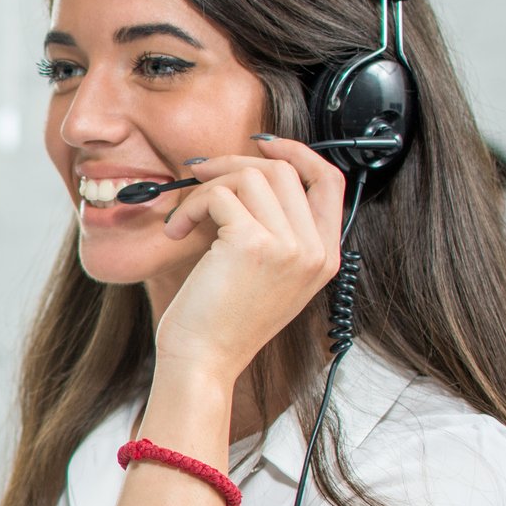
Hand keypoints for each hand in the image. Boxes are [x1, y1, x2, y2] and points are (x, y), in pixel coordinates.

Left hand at [154, 136, 345, 382]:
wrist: (203, 362)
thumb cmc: (222, 323)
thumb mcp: (266, 275)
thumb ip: (276, 230)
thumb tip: (248, 173)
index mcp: (324, 257)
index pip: (329, 182)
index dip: (297, 152)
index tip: (260, 144)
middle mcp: (314, 251)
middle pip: (285, 170)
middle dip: (235, 163)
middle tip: (199, 175)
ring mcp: (289, 246)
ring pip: (250, 176)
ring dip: (205, 187)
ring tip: (184, 217)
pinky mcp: (252, 243)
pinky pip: (218, 194)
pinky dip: (190, 205)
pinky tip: (176, 231)